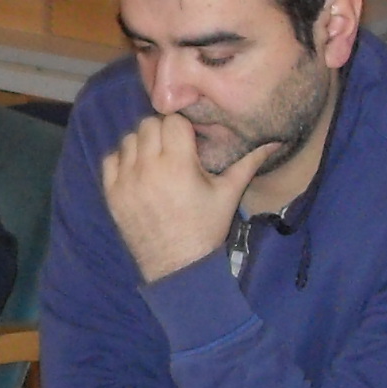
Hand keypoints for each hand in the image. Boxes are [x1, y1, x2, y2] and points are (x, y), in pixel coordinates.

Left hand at [100, 112, 270, 282]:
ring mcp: (126, 181)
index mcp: (178, 164)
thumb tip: (276, 140)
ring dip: (142, 144)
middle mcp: (148, 168)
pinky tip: (139, 171)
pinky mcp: (112, 194)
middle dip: (162, 131)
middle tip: (174, 148)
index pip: (172, 120)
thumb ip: (249, 162)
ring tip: (157, 160)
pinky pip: (110, 160)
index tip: (189, 139)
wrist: (178, 267)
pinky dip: (123, 160)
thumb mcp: (229, 193)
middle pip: (148, 124)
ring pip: (128, 139)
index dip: (182, 126)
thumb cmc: (207, 228)